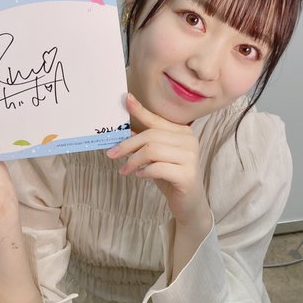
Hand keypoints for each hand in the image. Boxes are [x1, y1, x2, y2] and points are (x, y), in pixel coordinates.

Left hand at [107, 94, 210, 227]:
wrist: (189, 202)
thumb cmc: (171, 176)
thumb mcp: (156, 157)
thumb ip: (145, 142)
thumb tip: (124, 130)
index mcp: (183, 132)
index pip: (157, 120)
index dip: (140, 110)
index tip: (126, 100)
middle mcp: (190, 141)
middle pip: (151, 135)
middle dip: (128, 145)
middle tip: (112, 155)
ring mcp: (190, 157)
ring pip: (152, 150)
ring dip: (133, 160)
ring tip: (125, 170)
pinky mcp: (187, 175)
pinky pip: (158, 168)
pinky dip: (144, 171)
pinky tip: (140, 175)